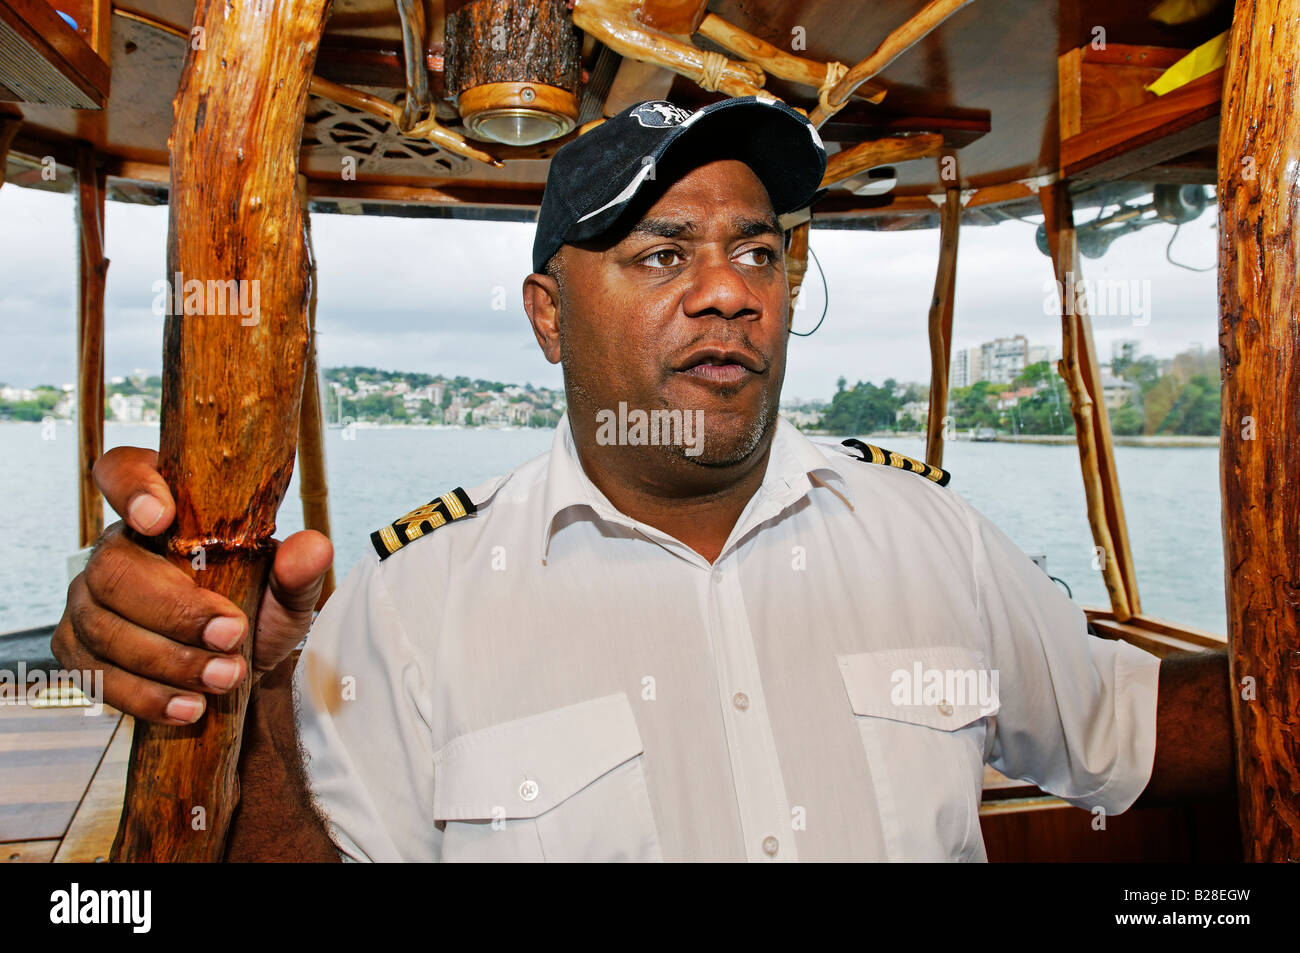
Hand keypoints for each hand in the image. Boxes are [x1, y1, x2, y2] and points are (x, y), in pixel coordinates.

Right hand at [51, 447, 333, 725]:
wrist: (236, 668)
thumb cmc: (256, 609)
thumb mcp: (287, 592)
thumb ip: (298, 570)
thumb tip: (313, 548)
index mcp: (163, 508)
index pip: (121, 470)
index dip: (131, 487)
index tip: (160, 516)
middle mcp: (115, 547)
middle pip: (113, 568)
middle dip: (174, 609)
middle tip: (230, 636)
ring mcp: (89, 600)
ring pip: (103, 625)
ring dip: (167, 660)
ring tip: (224, 677)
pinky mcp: (79, 650)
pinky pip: (95, 673)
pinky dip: (144, 695)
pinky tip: (188, 707)